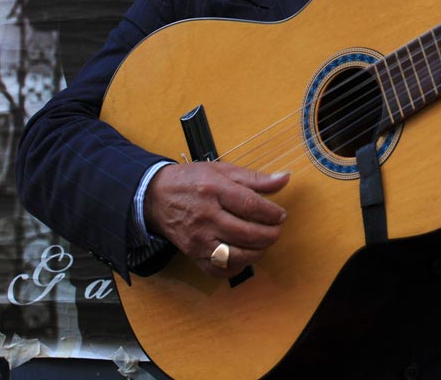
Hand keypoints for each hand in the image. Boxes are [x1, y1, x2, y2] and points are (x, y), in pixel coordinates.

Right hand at [144, 161, 289, 276]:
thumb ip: (255, 178)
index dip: (271, 213)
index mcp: (214, 190)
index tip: (281, 215)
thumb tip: (284, 178)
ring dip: (257, 252)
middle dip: (269, 235)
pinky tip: (245, 255)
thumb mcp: (223, 170)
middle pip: (246, 233)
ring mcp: (198, 239)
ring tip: (263, 242)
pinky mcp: (193, 254)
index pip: (250, 205)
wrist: (156, 196)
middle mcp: (205, 216)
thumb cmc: (192, 181)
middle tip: (276, 230)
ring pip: (235, 255)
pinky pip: (219, 269)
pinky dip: (237, 267)